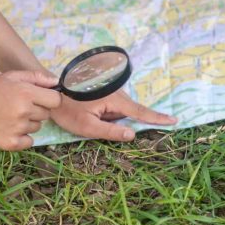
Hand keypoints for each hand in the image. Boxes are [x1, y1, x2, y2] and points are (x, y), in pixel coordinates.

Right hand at [0, 70, 60, 150]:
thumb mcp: (10, 76)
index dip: (50, 99)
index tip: (40, 99)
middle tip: (18, 105)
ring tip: (10, 115)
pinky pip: (29, 141)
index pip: (56, 100)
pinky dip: (22, 136)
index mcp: (26, 93)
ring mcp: (18, 129)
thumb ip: (35, 77)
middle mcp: (24, 111)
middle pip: (46, 114)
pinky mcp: (11, 143)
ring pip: (37, 127)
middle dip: (37, 110)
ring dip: (28, 122)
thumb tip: (56, 82)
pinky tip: (9, 127)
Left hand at [51, 90, 176, 141]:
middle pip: (128, 111)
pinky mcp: (103, 90)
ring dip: (108, 117)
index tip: (174, 120)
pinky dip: (105, 112)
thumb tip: (133, 134)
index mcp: (114, 99)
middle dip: (117, 121)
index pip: (140, 112)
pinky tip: (88, 111)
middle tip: (94, 119)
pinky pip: (111, 105)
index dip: (157, 118)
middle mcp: (115, 91)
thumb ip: (111, 131)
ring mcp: (109, 90)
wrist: (50, 93)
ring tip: (86, 114)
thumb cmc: (67, 111)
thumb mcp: (87, 126)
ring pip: (119, 109)